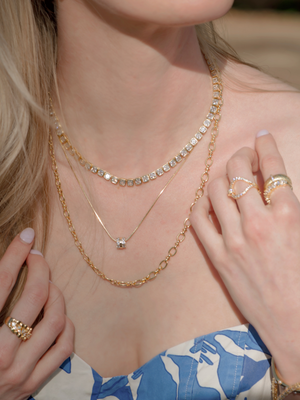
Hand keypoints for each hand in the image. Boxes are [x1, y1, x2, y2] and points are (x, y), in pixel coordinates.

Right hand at [0, 229, 73, 399]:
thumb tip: (8, 269)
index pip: (2, 283)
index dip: (15, 254)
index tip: (27, 236)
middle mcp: (0, 355)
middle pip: (34, 298)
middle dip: (41, 270)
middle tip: (38, 259)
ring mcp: (19, 372)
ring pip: (55, 321)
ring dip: (56, 296)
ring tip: (49, 287)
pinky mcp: (32, 384)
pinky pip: (63, 349)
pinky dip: (66, 327)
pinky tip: (58, 316)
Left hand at [191, 132, 299, 384]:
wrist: (295, 324)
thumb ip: (289, 207)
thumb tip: (273, 187)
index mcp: (289, 215)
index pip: (273, 168)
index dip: (265, 146)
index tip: (260, 138)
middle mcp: (258, 223)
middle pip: (238, 173)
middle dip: (240, 157)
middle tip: (245, 158)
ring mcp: (234, 240)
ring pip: (215, 191)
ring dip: (221, 177)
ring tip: (228, 178)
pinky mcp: (218, 258)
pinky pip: (198, 220)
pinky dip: (202, 205)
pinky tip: (210, 203)